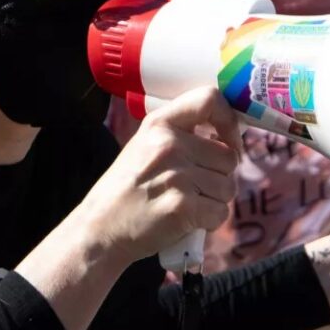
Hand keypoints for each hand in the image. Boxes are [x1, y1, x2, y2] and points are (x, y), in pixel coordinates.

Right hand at [74, 86, 239, 264]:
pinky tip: (187, 221)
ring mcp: (177, 176)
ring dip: (214, 201)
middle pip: (228, 156)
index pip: (209, 99)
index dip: (229, 122)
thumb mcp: (145, 146)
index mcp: (160, 124)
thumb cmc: (127, 190)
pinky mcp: (183, 207)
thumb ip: (181, 135)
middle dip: (220, 176)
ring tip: (186, 204)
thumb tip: (228, 136)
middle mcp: (169, 145)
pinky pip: (220, 213)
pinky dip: (209, 222)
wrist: (100, 230)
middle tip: (194, 188)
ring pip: (228, 187)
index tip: (229, 142)